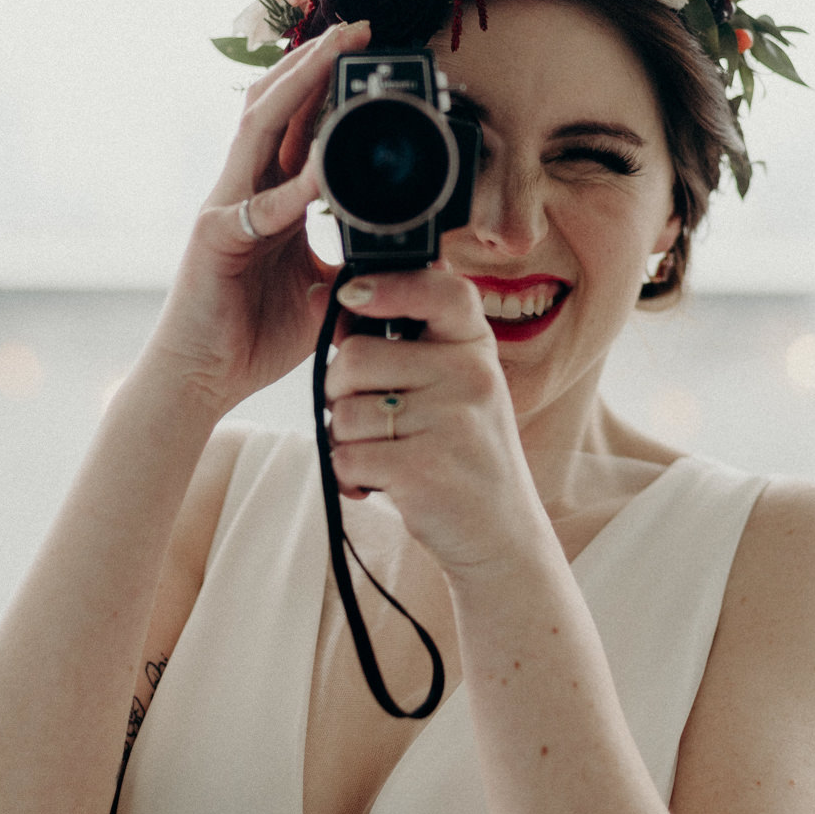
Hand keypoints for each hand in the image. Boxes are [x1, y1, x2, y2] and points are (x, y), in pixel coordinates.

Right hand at [139, 20, 373, 413]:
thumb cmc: (253, 336)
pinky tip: (323, 170)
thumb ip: (349, 259)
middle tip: (357, 27)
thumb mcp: (320, 290)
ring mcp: (224, 206)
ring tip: (331, 50)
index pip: (297, 124)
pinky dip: (294, 187)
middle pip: (276, 104)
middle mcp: (244, 189)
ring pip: (258, 126)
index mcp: (269, 196)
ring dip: (297, 85)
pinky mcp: (214, 238)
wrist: (201, 380)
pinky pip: (260, 206)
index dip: (326, 84)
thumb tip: (395, 251)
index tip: (366, 54)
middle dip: (315, 61)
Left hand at [322, 264, 553, 574]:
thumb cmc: (460, 448)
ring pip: (346, 411)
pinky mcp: (424, 471)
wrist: (500, 530)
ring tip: (381, 452)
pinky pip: (346, 457)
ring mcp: (451, 423)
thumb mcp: (444, 383)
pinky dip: (348, 475)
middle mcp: (471, 377)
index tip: (351, 295)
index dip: (387, 283)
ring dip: (345, 439)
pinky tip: (377, 482)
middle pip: (357, 356)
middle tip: (369, 415)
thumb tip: (314, 295)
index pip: (439, 289)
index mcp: (476, 346)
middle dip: (341, 390)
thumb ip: (386, 338)